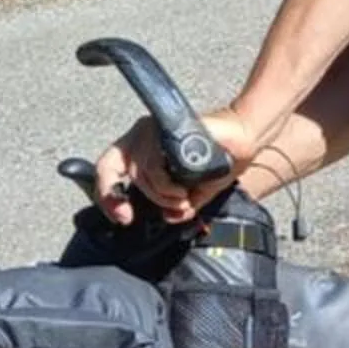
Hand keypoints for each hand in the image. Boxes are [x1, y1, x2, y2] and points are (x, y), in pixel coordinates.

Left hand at [93, 108, 253, 224]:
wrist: (242, 139)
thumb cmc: (219, 160)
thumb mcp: (195, 190)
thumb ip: (179, 204)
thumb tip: (169, 218)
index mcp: (141, 147)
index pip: (106, 168)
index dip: (106, 195)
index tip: (125, 217)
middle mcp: (141, 136)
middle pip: (118, 171)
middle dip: (140, 198)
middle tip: (160, 209)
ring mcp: (151, 130)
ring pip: (140, 173)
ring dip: (163, 194)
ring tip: (184, 197)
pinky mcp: (165, 129)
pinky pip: (154, 165)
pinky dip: (167, 184)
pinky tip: (184, 189)